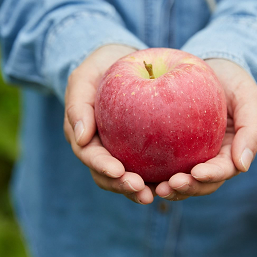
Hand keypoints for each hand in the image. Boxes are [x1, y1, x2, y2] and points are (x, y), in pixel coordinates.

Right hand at [64, 44, 155, 204]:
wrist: (123, 62)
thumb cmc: (100, 68)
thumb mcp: (84, 78)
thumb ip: (78, 104)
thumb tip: (80, 138)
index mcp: (85, 138)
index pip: (91, 156)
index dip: (103, 166)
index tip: (119, 170)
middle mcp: (104, 150)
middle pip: (110, 176)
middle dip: (124, 186)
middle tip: (142, 190)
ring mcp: (124, 152)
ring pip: (130, 177)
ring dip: (142, 189)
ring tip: (159, 193)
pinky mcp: (145, 149)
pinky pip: (153, 165)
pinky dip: (162, 174)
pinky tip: (179, 178)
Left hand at [155, 58, 256, 200]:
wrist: (208, 66)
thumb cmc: (232, 80)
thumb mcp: (248, 97)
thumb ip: (252, 130)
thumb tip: (242, 166)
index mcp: (229, 154)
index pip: (221, 170)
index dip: (210, 176)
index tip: (196, 172)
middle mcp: (207, 160)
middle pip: (197, 183)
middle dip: (185, 188)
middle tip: (168, 186)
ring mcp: (186, 156)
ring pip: (176, 180)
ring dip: (165, 188)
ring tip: (150, 187)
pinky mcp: (166, 149)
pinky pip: (156, 163)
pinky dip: (147, 172)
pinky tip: (131, 172)